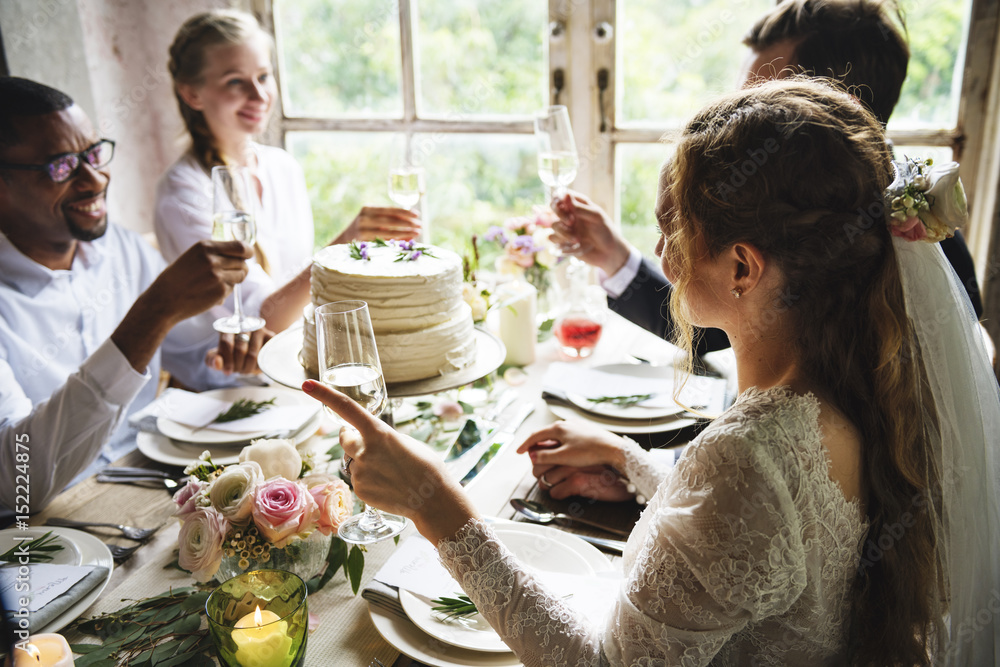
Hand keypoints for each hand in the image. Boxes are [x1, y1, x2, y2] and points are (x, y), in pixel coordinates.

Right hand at [145, 240, 251, 323]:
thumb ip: (214, 253)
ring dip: (234, 279)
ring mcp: (217, 275)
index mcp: (205, 246)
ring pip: (241, 275)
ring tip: (217, 282)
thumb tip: (241, 253)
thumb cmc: (178, 278)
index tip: (248, 255)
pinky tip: (210, 292)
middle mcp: (213, 259)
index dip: (248, 252)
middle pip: (243, 262)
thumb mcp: (193, 256)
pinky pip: (232, 288)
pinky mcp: (220, 291)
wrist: (163, 300)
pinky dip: (226, 291)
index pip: (240, 246)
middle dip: (240, 268)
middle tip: (230, 273)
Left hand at [206, 327, 272, 374]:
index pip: (226, 343)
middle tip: (238, 371)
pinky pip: (264, 355)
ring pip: (253, 354)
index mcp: (228, 328)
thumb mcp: (218, 358)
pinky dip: (259, 365)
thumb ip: (212, 360)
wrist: (252, 351)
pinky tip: (256, 366)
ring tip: (245, 370)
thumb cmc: (232, 355)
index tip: (227, 371)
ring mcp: (259, 330)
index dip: (226, 360)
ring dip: (248, 368)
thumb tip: (218, 363)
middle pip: (240, 350)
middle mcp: (244, 325)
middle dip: (237, 365)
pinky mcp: (270, 337)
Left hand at [302, 380, 477, 542]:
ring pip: (353, 461)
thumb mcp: (405, 442)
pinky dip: (369, 480)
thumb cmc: (426, 466)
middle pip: (345, 438)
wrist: (433, 500)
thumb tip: (368, 440)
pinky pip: (358, 479)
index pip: (346, 408)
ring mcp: (360, 472)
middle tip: (371, 445)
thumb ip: (381, 437)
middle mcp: (364, 451)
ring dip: (365, 462)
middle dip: (352, 438)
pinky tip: (388, 485)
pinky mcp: (359, 490)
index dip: (324, 394)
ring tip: (391, 472)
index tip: (307, 385)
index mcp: (378, 432)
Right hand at [333, 207, 421, 242]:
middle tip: (420, 225)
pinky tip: (406, 241)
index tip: (417, 215)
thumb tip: (411, 222)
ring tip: (417, 233)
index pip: (389, 209)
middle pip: (390, 221)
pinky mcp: (363, 243)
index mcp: (367, 209)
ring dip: (404, 233)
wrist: (343, 240)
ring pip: (387, 232)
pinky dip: (396, 241)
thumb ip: (387, 219)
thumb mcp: (372, 220)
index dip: (404, 212)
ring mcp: (362, 231)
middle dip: (407, 223)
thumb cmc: (364, 229)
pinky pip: (383, 242)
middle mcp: (363, 219)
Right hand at [517, 421, 631, 500]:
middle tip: (530, 454)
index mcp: (558, 428)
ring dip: (547, 443)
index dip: (525, 445)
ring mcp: (576, 425)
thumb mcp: (563, 457)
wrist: (612, 448)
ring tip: (544, 452)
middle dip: (535, 444)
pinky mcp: (584, 429)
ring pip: (556, 433)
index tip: (518, 452)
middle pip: (545, 433)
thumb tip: (532, 456)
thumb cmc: (589, 452)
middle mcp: (566, 423)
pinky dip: (558, 442)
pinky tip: (562, 449)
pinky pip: (566, 434)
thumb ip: (546, 456)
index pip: (535, 436)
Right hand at [550, 191, 631, 275]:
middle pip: (553, 206)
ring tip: (578, 239)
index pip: (561, 194)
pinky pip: (553, 238)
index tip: (563, 204)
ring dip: (564, 232)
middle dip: (560, 214)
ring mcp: (565, 227)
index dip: (558, 197)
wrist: (608, 252)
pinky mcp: (562, 240)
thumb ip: (580, 207)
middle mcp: (570, 214)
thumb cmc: (605, 231)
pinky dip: (562, 242)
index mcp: (578, 204)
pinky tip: (574, 245)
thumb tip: (565, 195)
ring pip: (554, 225)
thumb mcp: (596, 216)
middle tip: (571, 221)